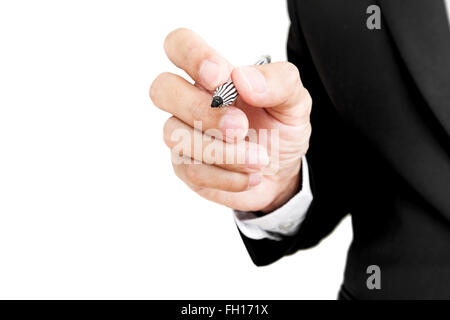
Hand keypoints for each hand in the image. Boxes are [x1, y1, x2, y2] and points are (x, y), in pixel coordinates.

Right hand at [150, 28, 311, 212]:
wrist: (282, 173)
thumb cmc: (281, 130)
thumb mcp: (295, 103)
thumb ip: (279, 82)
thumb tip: (243, 78)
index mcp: (214, 76)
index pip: (179, 45)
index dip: (192, 56)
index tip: (221, 78)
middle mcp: (191, 101)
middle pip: (162, 89)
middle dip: (202, 110)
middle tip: (240, 127)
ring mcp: (183, 135)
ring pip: (176, 136)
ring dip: (223, 152)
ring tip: (261, 159)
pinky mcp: (186, 167)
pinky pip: (192, 171)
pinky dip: (228, 177)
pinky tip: (251, 175)